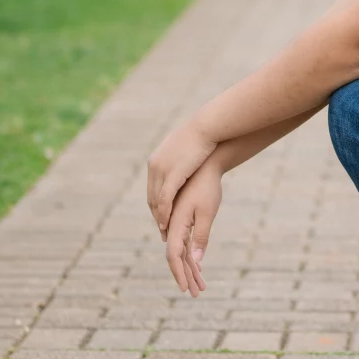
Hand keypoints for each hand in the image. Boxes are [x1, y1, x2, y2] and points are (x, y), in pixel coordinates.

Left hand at [147, 120, 217, 238]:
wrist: (206, 127)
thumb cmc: (202, 136)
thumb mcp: (186, 148)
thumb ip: (180, 158)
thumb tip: (183, 162)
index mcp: (156, 161)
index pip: (152, 189)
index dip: (156, 206)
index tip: (162, 218)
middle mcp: (154, 167)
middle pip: (151, 197)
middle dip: (156, 214)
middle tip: (162, 230)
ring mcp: (162, 171)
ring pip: (156, 200)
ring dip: (158, 217)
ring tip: (164, 231)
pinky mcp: (172, 175)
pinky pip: (165, 199)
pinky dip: (164, 212)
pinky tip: (166, 223)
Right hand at [163, 158, 222, 297]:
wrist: (203, 165)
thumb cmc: (207, 187)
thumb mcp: (207, 212)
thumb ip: (201, 236)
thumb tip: (195, 261)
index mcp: (175, 223)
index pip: (174, 255)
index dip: (180, 273)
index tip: (187, 289)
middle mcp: (171, 225)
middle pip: (176, 257)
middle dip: (187, 276)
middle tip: (198, 293)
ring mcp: (175, 222)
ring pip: (180, 252)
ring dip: (190, 269)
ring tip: (202, 284)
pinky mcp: (181, 218)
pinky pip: (183, 243)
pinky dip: (190, 256)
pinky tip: (196, 266)